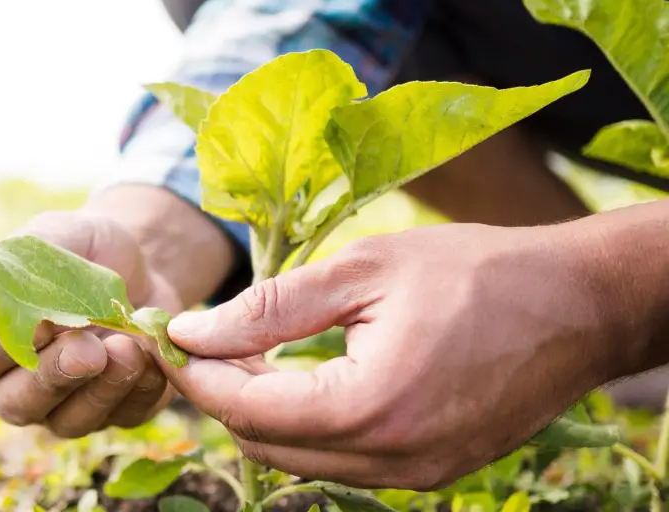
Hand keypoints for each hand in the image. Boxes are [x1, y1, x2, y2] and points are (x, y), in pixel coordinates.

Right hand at [0, 209, 182, 437]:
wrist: (139, 264)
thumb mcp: (55, 234)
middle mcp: (14, 381)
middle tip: (89, 348)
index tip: (38, 322)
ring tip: (128, 349)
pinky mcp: (114, 411)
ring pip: (69, 421)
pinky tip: (151, 356)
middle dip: (54, 376)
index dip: (0, 347)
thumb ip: (34, 267)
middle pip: (17, 403)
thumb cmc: (81, 248)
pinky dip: (140, 390)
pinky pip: (123, 416)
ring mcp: (62, 404)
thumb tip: (38, 319)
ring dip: (101, 390)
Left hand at [157, 223, 624, 490]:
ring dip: (262, 412)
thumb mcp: (362, 271)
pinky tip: (302, 376)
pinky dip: (308, 425)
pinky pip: (342, 461)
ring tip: (246, 353)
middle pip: (265, 445)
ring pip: (300, 460)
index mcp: (369, 407)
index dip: (197, 374)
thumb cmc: (475, 272)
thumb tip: (191, 331)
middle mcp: (391, 460)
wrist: (578, 305)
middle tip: (201, 341)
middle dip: (222, 394)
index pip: (247, 409)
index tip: (168, 337)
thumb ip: (269, 308)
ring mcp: (414, 476)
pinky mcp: (431, 472)